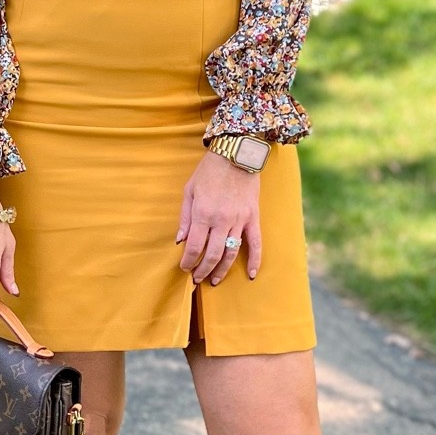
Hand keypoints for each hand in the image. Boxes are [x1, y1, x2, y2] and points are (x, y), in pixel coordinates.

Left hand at [176, 150, 262, 286]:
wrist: (236, 154)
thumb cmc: (209, 171)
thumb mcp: (189, 191)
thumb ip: (185, 218)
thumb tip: (180, 241)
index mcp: (203, 214)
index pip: (194, 247)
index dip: (188, 261)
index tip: (184, 268)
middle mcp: (221, 221)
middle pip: (212, 255)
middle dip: (202, 270)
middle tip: (196, 278)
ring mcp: (239, 220)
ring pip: (230, 253)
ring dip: (221, 270)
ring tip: (214, 281)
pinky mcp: (252, 218)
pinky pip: (255, 243)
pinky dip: (254, 261)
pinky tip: (249, 275)